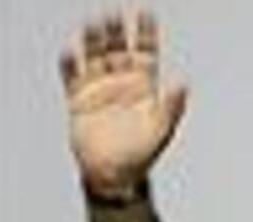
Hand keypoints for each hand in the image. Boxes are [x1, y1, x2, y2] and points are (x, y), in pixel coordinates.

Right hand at [60, 9, 186, 197]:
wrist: (114, 175)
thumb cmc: (142, 154)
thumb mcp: (162, 130)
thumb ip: (172, 106)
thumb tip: (183, 84)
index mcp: (144, 86)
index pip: (146, 51)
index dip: (146, 31)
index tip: (146, 11)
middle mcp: (121, 83)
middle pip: (117, 48)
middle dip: (116, 30)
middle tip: (113, 11)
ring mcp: (99, 90)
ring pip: (94, 57)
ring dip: (92, 40)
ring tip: (92, 23)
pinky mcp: (78, 101)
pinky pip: (71, 77)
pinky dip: (69, 65)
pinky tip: (69, 52)